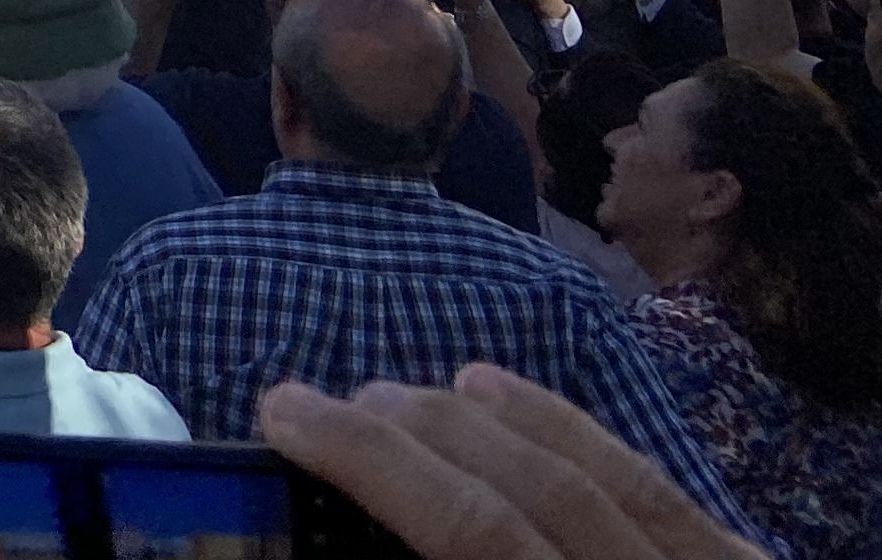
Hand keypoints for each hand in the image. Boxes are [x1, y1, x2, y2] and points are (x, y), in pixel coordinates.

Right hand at [258, 366, 770, 559]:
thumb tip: (325, 558)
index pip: (469, 534)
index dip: (372, 464)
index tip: (286, 417)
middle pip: (516, 495)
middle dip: (400, 432)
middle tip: (313, 404)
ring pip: (581, 474)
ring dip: (467, 420)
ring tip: (384, 393)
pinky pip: (646, 479)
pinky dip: (561, 425)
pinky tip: (494, 389)